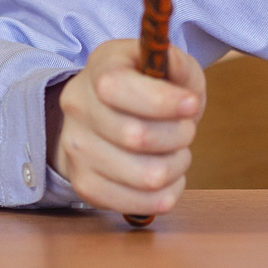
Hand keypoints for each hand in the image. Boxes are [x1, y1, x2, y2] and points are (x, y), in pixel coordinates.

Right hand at [51, 39, 206, 217]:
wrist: (108, 115)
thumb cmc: (147, 88)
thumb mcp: (167, 64)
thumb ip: (178, 65)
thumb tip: (180, 82)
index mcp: (99, 68)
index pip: (117, 87)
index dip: (162, 100)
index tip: (191, 104)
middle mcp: (78, 107)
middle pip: (136, 136)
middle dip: (179, 135)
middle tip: (186, 130)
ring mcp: (76, 149)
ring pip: (145, 176)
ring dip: (176, 166)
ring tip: (177, 153)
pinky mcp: (84, 185)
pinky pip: (138, 203)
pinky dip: (166, 193)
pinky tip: (167, 176)